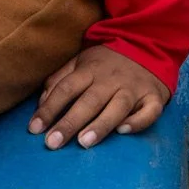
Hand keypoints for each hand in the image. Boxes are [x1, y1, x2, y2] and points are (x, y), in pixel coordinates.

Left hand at [28, 45, 168, 149]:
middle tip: (53, 143)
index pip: (66, 89)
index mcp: (90, 69)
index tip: (34, 129)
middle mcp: (111, 79)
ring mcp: (134, 88)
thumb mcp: (81, 62)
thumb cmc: (108, 61)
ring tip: (84, 143)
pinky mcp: (153, 97)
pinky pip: (149, 111)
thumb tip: (41, 103)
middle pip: (89, 101)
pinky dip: (138, 121)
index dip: (49, 108)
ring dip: (100, 124)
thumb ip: (60, 79)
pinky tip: (124, 132)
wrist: (149, 45)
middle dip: (70, 122)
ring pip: (117, 107)